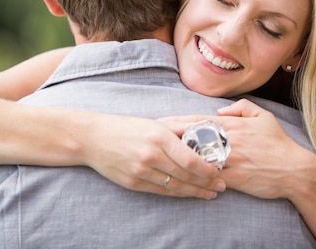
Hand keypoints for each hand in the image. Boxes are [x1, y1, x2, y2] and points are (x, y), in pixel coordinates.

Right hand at [82, 113, 224, 199]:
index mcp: (158, 136)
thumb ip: (181, 126)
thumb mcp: (155, 122)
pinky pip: (160, 191)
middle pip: (185, 176)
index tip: (220, 172)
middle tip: (221, 187)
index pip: (190, 160)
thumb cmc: (127, 127)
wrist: (94, 138)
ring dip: (195, 192)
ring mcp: (140, 171)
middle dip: (207, 183)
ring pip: (175, 187)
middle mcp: (150, 155)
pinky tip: (189, 193)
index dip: (208, 170)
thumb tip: (207, 126)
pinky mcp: (132, 183)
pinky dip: (177, 193)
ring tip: (210, 194)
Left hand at [162, 99, 309, 199]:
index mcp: (233, 124)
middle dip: (170, 137)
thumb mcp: (264, 116)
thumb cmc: (278, 144)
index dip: (177, 121)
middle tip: (151, 137)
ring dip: (178, 157)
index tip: (160, 122)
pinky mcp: (233, 177)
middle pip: (192, 136)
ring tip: (159, 156)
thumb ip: (241, 107)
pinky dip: (195, 177)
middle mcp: (229, 139)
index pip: (198, 120)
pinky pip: (209, 176)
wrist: (295, 170)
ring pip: (197, 156)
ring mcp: (230, 158)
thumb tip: (219, 110)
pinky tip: (180, 178)